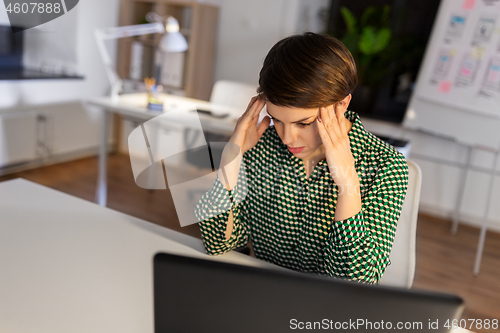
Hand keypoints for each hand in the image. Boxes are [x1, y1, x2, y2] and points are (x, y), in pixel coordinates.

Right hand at [229, 96, 270, 153]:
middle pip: (254, 105)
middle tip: (267, 90)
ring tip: (264, 93)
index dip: (263, 101)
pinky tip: (258, 101)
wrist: (237, 150)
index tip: (269, 95)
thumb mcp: (258, 133)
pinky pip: (249, 113)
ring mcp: (243, 119)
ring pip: (252, 107)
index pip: (257, 108)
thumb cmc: (245, 142)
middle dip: (260, 98)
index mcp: (250, 119)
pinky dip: (253, 107)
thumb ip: (263, 125)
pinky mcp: (242, 123)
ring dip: (258, 100)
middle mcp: (246, 118)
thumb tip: (268, 117)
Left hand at [317, 103, 360, 220]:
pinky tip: (317, 119)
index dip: (339, 106)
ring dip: (325, 112)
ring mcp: (337, 143)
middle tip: (328, 92)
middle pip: (335, 118)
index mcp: (344, 137)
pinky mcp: (331, 150)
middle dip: (331, 104)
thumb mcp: (343, 151)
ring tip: (320, 101)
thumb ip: (339, 143)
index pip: (340, 118)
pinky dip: (321, 127)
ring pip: (330, 125)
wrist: (349, 179)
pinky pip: (325, 136)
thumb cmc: (344, 167)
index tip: (336, 95)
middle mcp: (342, 138)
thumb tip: (336, 138)